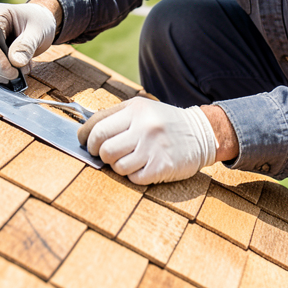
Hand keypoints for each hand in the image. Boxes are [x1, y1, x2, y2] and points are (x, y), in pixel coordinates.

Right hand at [0, 2, 56, 82]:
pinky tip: (17, 69)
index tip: (13, 72)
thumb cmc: (37, 21)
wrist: (37, 21)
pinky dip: (2, 73)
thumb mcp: (38, 30)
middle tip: (20, 74)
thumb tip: (15, 62)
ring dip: (1, 73)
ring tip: (23, 68)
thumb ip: (26, 45)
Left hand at [77, 97, 217, 184]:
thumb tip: (86, 133)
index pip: (98, 127)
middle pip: (104, 149)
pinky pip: (133, 178)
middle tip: (106, 155)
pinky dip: (134, 176)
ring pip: (117, 166)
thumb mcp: (142, 109)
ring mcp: (153, 148)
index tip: (85, 144)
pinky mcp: (162, 167)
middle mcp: (144, 127)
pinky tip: (142, 167)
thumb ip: (116, 117)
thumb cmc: (164, 122)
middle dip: (100, 154)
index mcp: (136, 110)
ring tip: (128, 160)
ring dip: (118, 166)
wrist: (202, 133)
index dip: (86, 139)